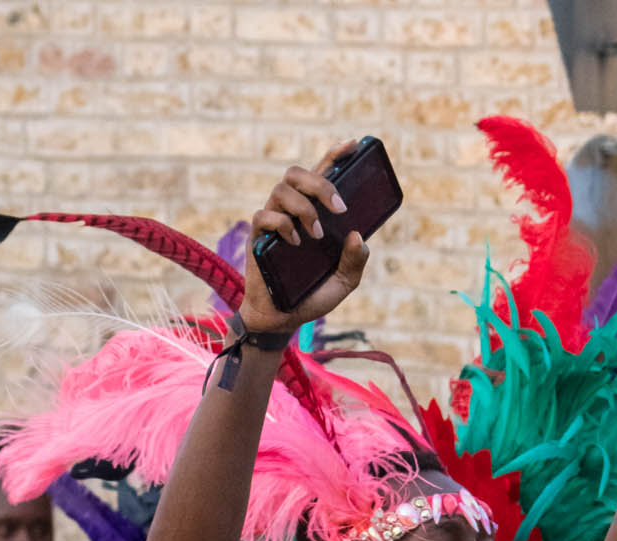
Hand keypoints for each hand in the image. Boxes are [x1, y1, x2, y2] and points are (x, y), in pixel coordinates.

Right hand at [237, 142, 370, 335]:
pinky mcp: (257, 238)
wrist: (282, 319)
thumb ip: (355, 261)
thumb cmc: (311, 296)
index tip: (351, 145)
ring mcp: (273, 222)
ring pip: (281, 190)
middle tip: (338, 208)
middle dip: (320, 182)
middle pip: (297, 173)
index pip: (321, 174)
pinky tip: (295, 241)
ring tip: (316, 235)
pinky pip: (263, 216)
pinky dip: (282, 224)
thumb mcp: (344, 282)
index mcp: (314, 213)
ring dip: (304, 208)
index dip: (334, 155)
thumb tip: (359, 236)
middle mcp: (291, 211)